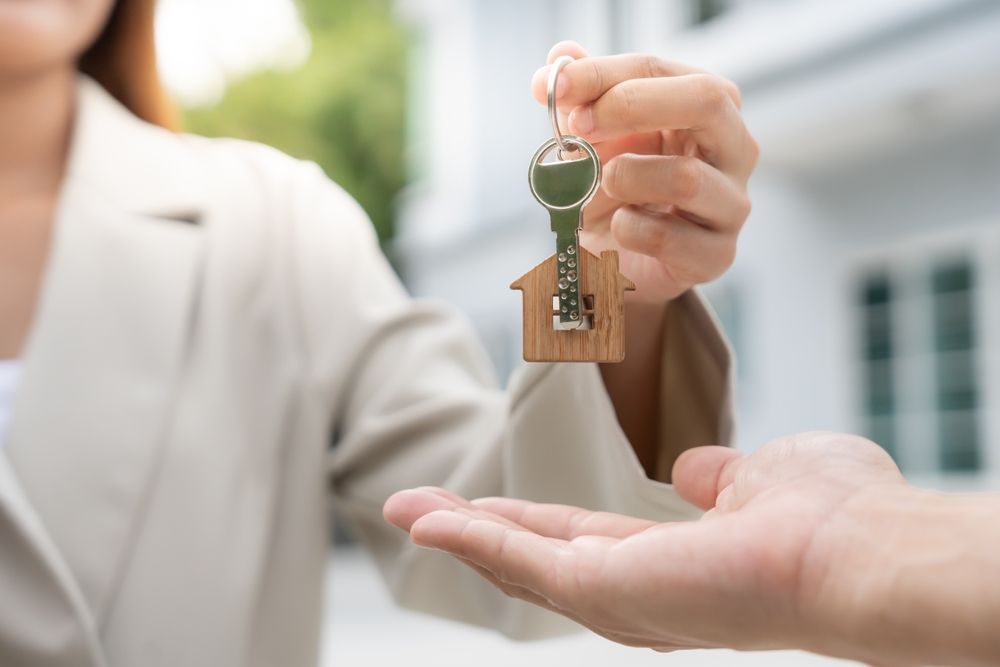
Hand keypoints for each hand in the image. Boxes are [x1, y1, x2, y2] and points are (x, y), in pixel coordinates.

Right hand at [384, 433, 914, 657]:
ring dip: (459, 535)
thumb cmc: (832, 513)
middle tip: (415, 511)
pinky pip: (522, 562)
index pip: (581, 539)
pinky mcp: (606, 591)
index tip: (487, 506)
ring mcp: (620, 597)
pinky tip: (425, 521)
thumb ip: (717, 478)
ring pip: (518, 565)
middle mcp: (638, 589)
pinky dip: (469, 541)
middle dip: (475, 532)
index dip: (530, 520)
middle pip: (535, 558)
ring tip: (403, 510)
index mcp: (671, 560)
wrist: (862, 549)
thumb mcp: (758, 477)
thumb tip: (693, 471)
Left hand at [531, 42, 757, 302]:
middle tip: (580, 126)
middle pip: (706, 100)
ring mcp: (730, 204)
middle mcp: (733, 148)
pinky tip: (619, 227)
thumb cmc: (614, 189)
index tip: (559, 88)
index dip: (605, 75)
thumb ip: (579, 96)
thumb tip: (560, 58)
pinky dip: (629, 229)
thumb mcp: (592, 137)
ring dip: (624, 178)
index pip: (661, 70)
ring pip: (685, 176)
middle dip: (632, 105)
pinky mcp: (715, 255)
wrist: (616, 260)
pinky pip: (668, 237)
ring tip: (602, 187)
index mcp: (707, 105)